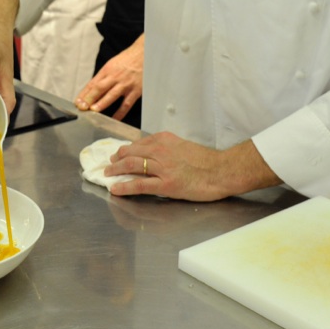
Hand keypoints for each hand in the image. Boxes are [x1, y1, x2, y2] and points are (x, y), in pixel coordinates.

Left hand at [76, 35, 142, 119]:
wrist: (144, 54)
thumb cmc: (127, 59)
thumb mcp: (112, 64)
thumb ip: (103, 77)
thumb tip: (91, 90)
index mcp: (107, 70)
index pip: (92, 83)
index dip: (84, 94)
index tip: (77, 102)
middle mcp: (115, 77)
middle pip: (99, 88)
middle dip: (89, 98)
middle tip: (82, 107)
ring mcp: (125, 84)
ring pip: (112, 95)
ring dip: (102, 104)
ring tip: (94, 111)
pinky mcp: (135, 91)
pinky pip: (126, 104)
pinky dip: (120, 113)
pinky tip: (114, 119)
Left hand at [103, 133, 280, 201]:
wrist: (222, 170)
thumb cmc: (207, 161)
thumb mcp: (183, 146)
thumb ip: (167, 149)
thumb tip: (154, 155)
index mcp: (164, 139)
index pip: (138, 144)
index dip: (126, 150)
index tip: (119, 154)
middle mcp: (160, 150)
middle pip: (130, 154)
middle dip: (116, 159)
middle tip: (108, 164)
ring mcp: (162, 167)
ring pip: (131, 166)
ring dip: (115, 171)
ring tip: (107, 175)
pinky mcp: (166, 184)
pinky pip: (139, 184)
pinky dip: (124, 186)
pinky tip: (115, 189)